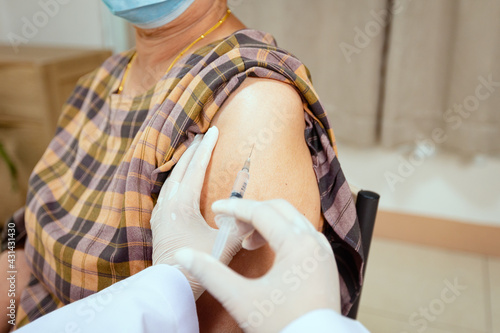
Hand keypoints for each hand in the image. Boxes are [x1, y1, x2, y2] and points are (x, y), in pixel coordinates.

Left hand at [150, 127, 241, 299]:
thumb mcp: (224, 246)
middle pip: (181, 169)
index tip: (213, 130)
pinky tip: (177, 183)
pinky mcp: (158, 223)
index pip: (197, 169)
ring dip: (182, 165)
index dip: (207, 148)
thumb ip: (240, 227)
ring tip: (190, 154)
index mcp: (183, 205)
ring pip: (171, 180)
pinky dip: (174, 180)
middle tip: (202, 136)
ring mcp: (160, 214)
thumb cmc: (198, 265)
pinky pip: (166, 192)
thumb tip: (253, 213)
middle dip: (193, 151)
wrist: (170, 285)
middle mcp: (168, 205)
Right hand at [175, 199, 340, 332]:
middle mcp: (314, 242)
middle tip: (230, 227)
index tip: (215, 209)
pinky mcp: (324, 263)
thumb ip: (210, 273)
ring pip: (292, 221)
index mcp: (297, 244)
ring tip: (246, 243)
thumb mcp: (241, 299)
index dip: (235, 208)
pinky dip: (282, 234)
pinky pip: (301, 235)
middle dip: (252, 213)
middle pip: (279, 210)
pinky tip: (267, 250)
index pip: (262, 212)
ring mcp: (322, 252)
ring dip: (267, 223)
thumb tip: (182, 255)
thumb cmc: (282, 325)